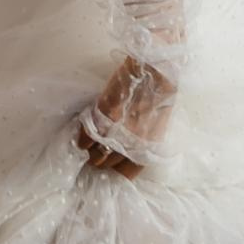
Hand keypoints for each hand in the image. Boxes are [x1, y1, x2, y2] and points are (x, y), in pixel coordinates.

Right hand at [72, 53, 170, 178]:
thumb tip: (127, 148)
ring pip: (95, 155)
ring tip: (88, 148)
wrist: (156, 71)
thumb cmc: (160, 94)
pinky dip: (82, 140)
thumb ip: (142, 139)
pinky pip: (86, 138)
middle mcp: (130, 145)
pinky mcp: (102, 117)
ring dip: (90, 153)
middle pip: (108, 164)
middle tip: (96, 155)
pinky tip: (82, 139)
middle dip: (102, 161)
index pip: (128, 171)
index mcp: (147, 148)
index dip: (116, 170)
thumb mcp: (156, 124)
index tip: (110, 168)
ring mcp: (114, 132)